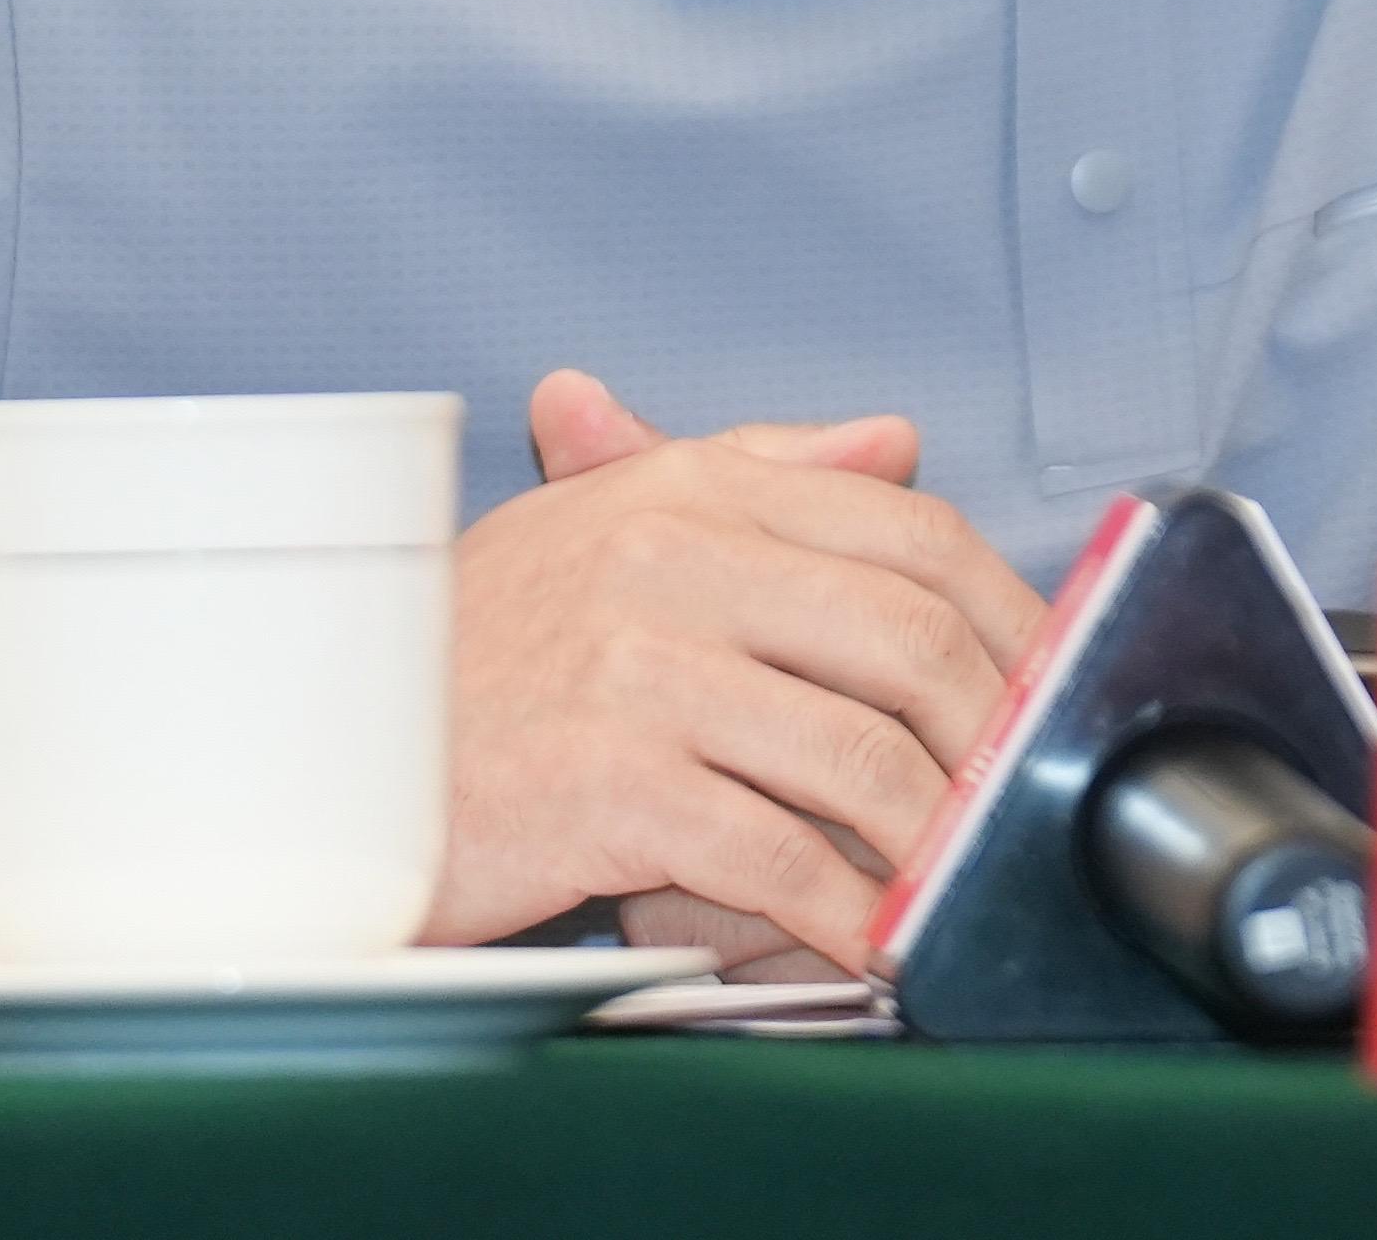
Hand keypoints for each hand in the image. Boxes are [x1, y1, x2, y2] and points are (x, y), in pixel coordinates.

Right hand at [424, 368, 1046, 971]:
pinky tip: (869, 938)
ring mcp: (641, 672)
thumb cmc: (474, 650)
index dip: (1009, 614)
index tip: (1050, 686)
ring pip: (862, 757)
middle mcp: (670, 560)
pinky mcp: (610, 784)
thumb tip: (894, 437)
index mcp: (688, 489)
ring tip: (959, 881)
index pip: (908, 532)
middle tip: (1024, 799)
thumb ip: (760, 472)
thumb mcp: (607, 522)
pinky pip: (777, 856)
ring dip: (934, 839)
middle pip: (909, 641)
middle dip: (994, 735)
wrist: (326, 751)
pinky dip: (845, 911)